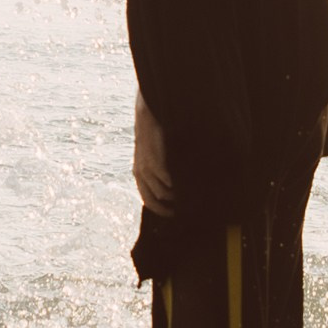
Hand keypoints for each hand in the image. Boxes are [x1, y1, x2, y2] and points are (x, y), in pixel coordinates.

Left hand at [133, 91, 174, 213]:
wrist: (148, 113)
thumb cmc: (156, 133)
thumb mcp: (154, 154)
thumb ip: (160, 170)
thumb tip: (175, 184)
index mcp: (139, 173)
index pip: (148, 200)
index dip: (160, 210)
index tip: (174, 214)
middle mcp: (140, 173)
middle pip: (153, 200)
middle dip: (167, 209)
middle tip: (182, 211)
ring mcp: (146, 167)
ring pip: (161, 192)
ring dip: (174, 196)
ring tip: (188, 194)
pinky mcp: (154, 160)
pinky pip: (165, 181)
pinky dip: (175, 184)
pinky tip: (185, 182)